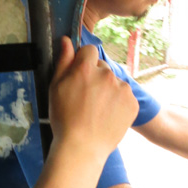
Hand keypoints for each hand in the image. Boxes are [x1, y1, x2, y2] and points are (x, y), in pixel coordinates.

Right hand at [49, 37, 137, 159]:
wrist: (82, 147)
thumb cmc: (64, 118)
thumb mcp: (55, 88)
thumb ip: (63, 61)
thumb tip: (66, 40)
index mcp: (86, 68)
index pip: (89, 50)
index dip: (83, 62)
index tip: (79, 77)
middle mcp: (107, 74)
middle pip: (102, 67)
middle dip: (96, 77)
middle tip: (86, 99)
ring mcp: (122, 88)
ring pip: (114, 82)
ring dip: (108, 90)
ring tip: (97, 110)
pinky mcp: (132, 102)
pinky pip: (125, 96)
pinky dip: (119, 103)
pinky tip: (107, 116)